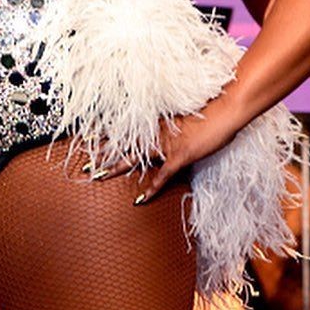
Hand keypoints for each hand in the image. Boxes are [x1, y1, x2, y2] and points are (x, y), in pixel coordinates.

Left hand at [90, 99, 239, 204]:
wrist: (224, 110)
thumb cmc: (209, 111)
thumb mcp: (187, 117)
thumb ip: (174, 124)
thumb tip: (169, 128)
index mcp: (158, 124)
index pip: (128, 131)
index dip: (109, 136)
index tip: (89, 139)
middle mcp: (158, 133)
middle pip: (125, 145)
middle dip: (104, 154)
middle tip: (85, 164)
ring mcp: (167, 145)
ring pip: (135, 158)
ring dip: (115, 167)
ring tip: (97, 176)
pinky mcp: (180, 156)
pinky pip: (162, 175)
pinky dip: (151, 188)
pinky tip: (140, 199)